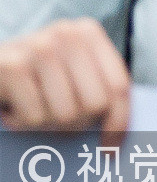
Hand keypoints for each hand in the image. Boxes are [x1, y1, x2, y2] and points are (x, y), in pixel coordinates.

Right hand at [0, 19, 130, 136]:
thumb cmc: (33, 76)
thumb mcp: (67, 71)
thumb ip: (96, 87)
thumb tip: (117, 133)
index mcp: (88, 33)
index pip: (118, 85)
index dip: (118, 122)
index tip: (111, 149)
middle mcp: (67, 34)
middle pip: (95, 103)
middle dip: (77, 124)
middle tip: (58, 124)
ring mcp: (40, 48)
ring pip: (66, 114)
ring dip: (47, 125)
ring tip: (35, 111)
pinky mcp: (14, 67)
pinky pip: (36, 117)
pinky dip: (24, 123)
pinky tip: (15, 108)